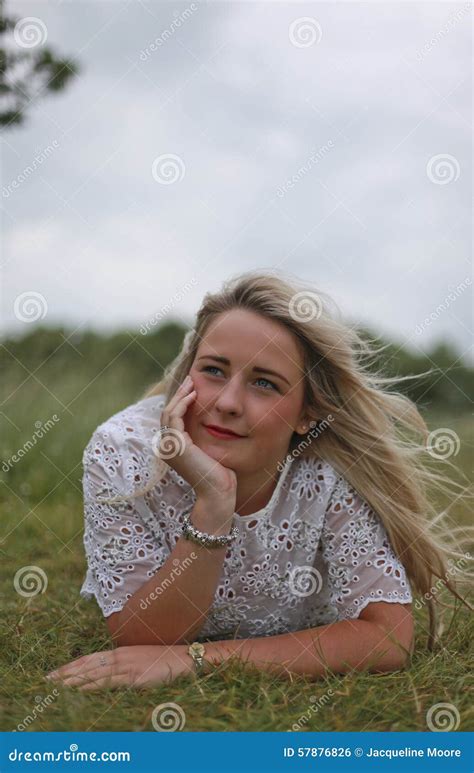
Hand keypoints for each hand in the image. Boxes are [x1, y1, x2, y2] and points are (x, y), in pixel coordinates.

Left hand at [44, 645, 192, 690]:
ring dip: (74, 679)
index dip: (70, 666)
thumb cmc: (163, 661)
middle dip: (65, 672)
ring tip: (57, 686)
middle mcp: (120, 656)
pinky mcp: (135, 677)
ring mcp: (127, 666)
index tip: (54, 673)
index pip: (89, 659)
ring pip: (94, 673)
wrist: (184, 659)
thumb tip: (107, 675)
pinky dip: (93, 685)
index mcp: (120, 652)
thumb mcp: (139, 661)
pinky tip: (81, 689)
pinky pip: (109, 681)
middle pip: (86, 664)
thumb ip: (123, 666)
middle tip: (47, 680)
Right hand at [157, 374, 236, 502]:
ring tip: (192, 382)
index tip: (192, 388)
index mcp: (172, 449)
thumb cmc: (220, 474)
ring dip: (180, 395)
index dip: (180, 401)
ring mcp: (169, 447)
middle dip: (179, 394)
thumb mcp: (209, 449)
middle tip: (190, 379)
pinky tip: (194, 395)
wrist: (219, 491)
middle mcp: (166, 448)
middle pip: (167, 412)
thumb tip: (213, 420)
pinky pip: (175, 417)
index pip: (171, 419)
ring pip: (169, 412)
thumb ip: (204, 436)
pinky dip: (183, 404)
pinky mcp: (176, 445)